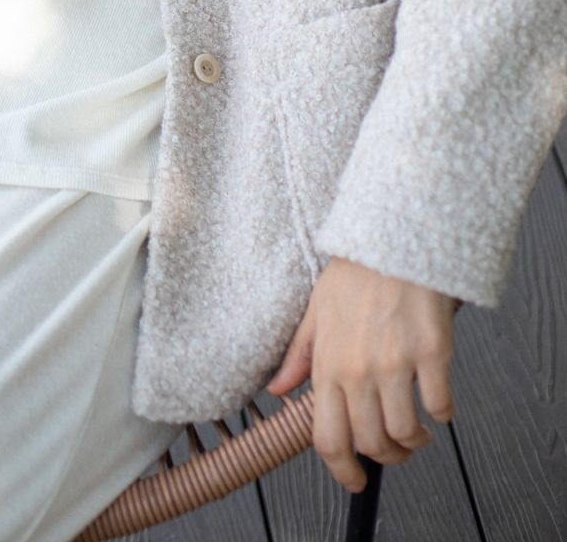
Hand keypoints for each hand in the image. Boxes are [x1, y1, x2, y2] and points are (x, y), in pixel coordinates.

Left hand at [267, 256, 458, 492]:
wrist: (394, 238)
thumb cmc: (356, 273)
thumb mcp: (316, 311)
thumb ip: (299, 355)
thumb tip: (277, 391)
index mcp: (328, 363)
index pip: (327, 437)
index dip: (341, 469)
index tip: (355, 481)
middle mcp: (359, 369)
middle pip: (371, 443)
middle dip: (386, 458)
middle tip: (395, 451)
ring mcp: (396, 362)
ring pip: (405, 432)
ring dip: (415, 442)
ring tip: (418, 432)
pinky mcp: (431, 351)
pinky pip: (439, 405)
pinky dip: (442, 414)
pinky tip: (438, 404)